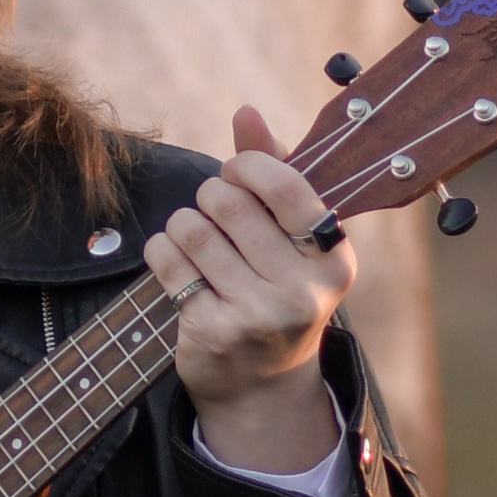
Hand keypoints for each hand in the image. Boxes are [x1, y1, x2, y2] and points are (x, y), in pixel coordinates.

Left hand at [144, 108, 354, 475]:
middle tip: (215, 216)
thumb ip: (272, 167)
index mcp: (334, 257)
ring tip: (197, 244)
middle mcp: (303, 290)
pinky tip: (180, 269)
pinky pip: (166, 260)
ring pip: (190, 227)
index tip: (237, 175)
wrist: (263, 384)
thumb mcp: (290, 234)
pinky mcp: (212, 331)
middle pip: (226, 201)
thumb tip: (245, 112)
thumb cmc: (276, 284)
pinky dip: (162, 253)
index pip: (283, 183)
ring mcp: (257, 315)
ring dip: (182, 225)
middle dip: (210, 196)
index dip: (246, 167)